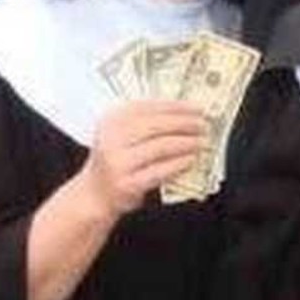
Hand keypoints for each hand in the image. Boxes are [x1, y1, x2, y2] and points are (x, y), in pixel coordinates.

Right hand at [75, 102, 206, 218]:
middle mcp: (112, 138)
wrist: (95, 194)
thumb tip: (187, 113)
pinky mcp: (127, 184)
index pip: (149, 106)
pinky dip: (179, 164)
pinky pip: (160, 170)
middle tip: (204, 125)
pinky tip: (191, 160)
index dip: (177, 106)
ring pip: (161, 147)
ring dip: (187, 143)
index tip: (198, 108)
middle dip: (185, 124)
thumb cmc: (117, 160)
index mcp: (113, 119)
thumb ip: (148, 121)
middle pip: (157, 125)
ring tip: (202, 142)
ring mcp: (118, 161)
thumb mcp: (123, 134)